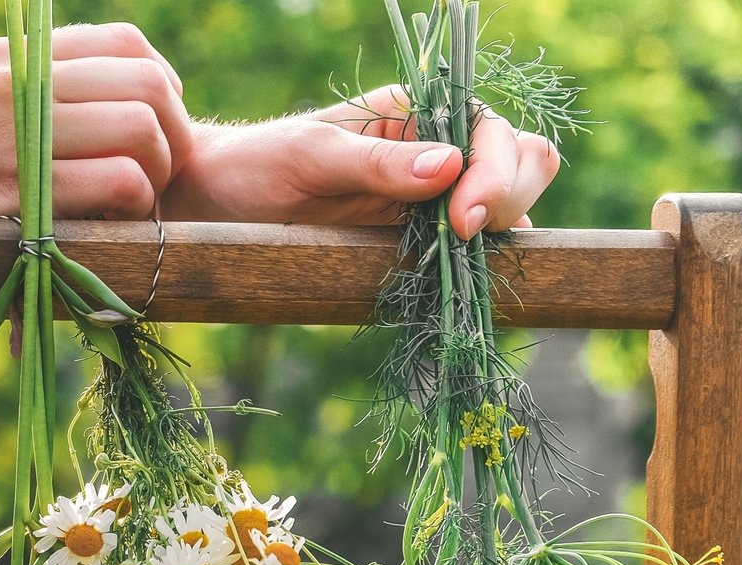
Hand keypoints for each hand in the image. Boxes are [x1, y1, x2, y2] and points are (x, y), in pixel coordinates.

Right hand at [0, 24, 191, 219]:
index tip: (159, 133)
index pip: (126, 45)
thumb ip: (23, 99)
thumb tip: (100, 108)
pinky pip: (113, 184)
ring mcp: (13, 138)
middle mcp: (13, 86)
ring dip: (155, 178)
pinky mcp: (13, 195)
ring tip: (131, 211)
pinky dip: (132, 211)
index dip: (164, 89)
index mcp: (7, 61)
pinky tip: (108, 232)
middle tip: (160, 180)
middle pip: (146, 87)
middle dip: (174, 138)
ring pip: (139, 133)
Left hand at [161, 85, 558, 235]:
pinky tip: (459, 275)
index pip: (492, 131)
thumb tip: (448, 166)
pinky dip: (480, 260)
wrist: (219, 203)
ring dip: (502, 229)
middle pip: (522, 160)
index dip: (494, 174)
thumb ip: (378, 163)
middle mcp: (435, 148)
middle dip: (508, 197)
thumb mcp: (312, 157)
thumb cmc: (257, 167)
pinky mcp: (418, 237)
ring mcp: (432, 195)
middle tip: (459, 238)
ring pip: (509, 204)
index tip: (460, 220)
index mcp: (417, 112)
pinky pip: (474, 247)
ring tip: (458, 257)